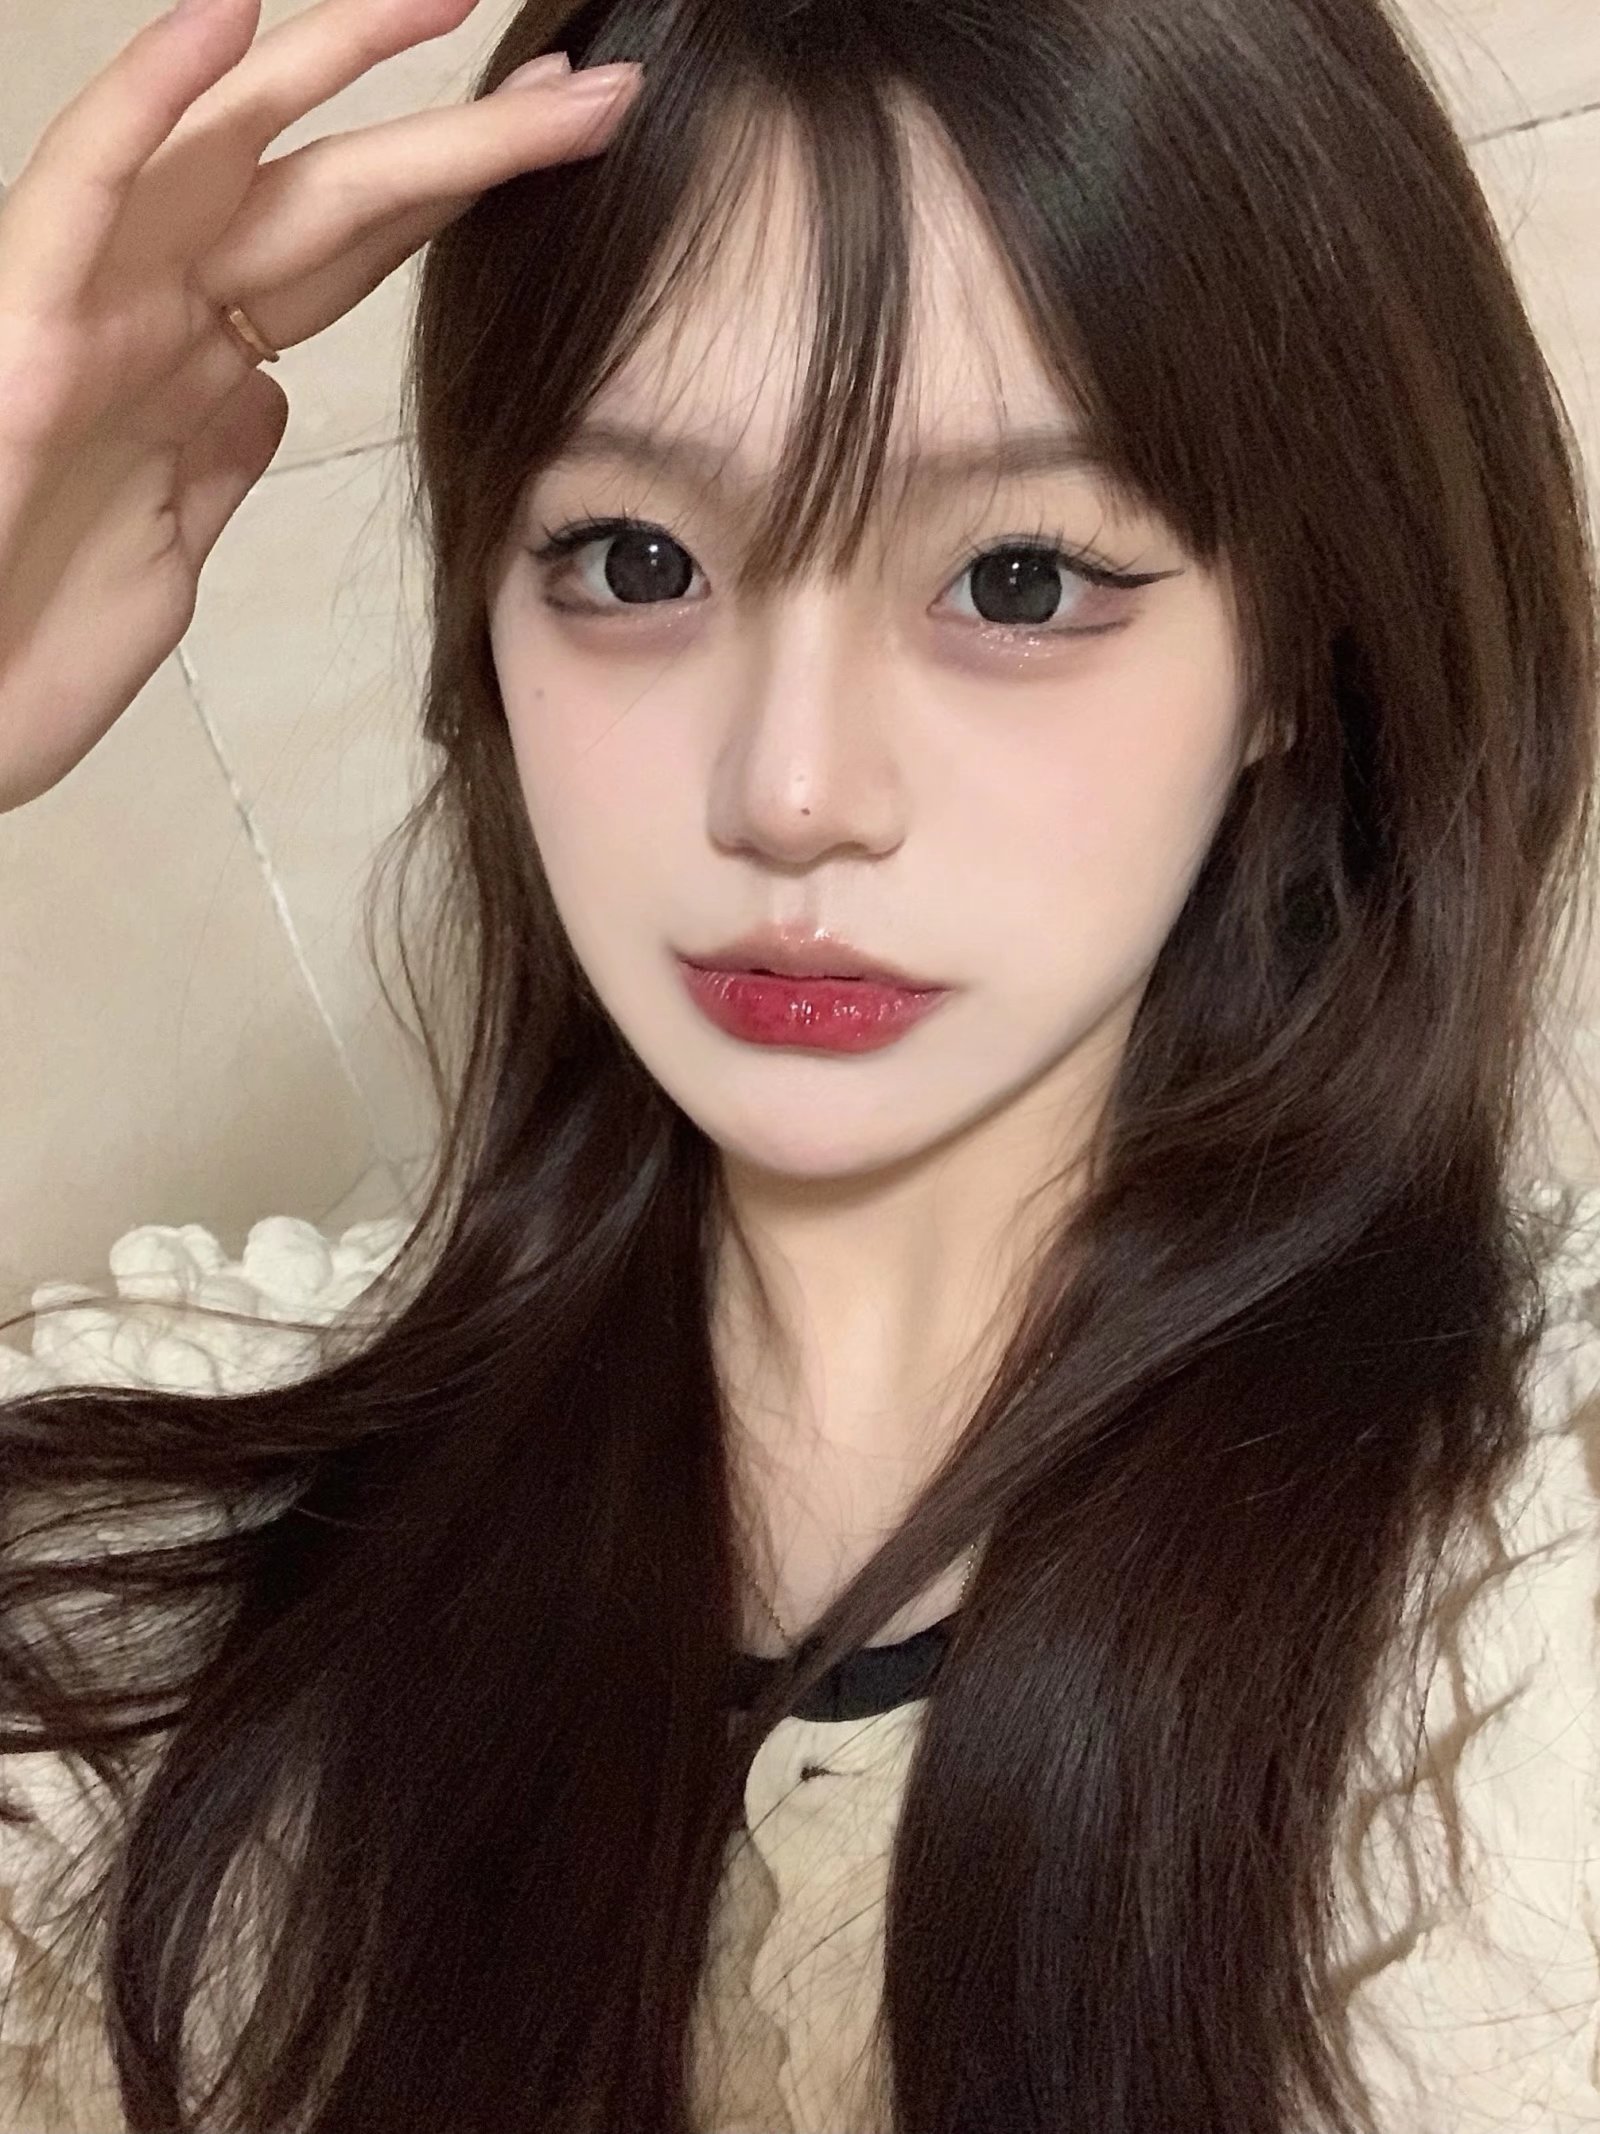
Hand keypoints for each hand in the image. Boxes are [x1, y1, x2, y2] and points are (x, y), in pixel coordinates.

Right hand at [0, 0, 640, 812]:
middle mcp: (151, 317)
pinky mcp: (20, 330)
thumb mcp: (164, 555)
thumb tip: (265, 391)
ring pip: (228, 158)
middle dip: (460, 139)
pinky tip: (229, 23)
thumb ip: (214, 460)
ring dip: (337, 70)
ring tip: (442, 1)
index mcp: (195, 371)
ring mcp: (88, 311)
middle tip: (588, 88)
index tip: (565, 155)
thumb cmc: (19, 652)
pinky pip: (82, 190)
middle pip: (330, 196)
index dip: (456, 199)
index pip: (351, 258)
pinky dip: (147, 103)